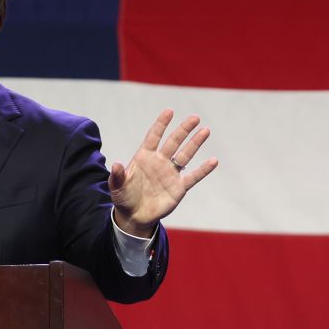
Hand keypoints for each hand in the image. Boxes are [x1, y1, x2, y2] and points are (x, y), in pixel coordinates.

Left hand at [108, 109, 217, 236]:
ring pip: (185, 155)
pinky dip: (203, 169)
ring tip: (205, 130)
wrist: (134, 216)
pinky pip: (193, 176)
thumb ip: (117, 175)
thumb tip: (115, 164)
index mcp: (144, 157)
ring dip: (195, 143)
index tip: (169, 111)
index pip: (154, 136)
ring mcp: (170, 173)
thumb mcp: (117, 186)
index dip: (161, 124)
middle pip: (173, 142)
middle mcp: (159, 161)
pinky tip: (213, 161)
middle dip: (183, 130)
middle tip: (195, 118)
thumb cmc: (124, 197)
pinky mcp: (179, 187)